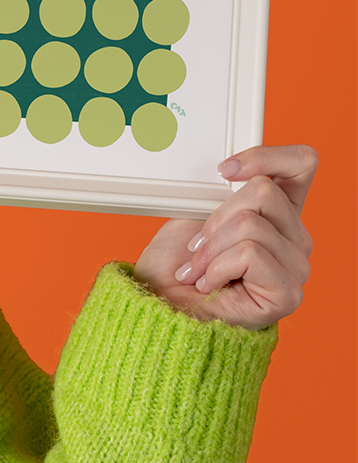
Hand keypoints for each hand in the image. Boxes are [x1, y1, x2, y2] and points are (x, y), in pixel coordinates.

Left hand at [132, 145, 315, 328]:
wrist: (160, 305)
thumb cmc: (174, 265)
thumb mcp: (195, 213)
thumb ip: (224, 191)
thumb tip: (234, 172)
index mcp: (279, 213)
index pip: (301, 164)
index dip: (265, 157)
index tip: (225, 170)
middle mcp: (295, 238)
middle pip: (263, 191)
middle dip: (216, 218)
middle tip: (197, 248)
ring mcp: (296, 266)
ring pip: (250, 224)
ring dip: (210, 249)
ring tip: (199, 270)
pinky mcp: (288, 293)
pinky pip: (249, 253)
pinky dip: (216, 267)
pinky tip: (209, 284)